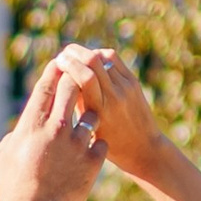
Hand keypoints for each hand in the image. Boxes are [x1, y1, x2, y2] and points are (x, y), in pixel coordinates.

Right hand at [0, 58, 105, 200]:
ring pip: (92, 114)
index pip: (45, 87)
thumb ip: (10, 140)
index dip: (54, 71)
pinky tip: (93, 151)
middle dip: (76, 79)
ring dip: (90, 115)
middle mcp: (56, 128)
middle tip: (79, 79)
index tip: (59, 63)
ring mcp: (76, 143)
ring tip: (87, 122)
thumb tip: (16, 134)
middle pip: (72, 89)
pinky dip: (97, 145)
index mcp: (32, 124)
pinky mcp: (92, 161)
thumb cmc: (11, 188)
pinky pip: (100, 142)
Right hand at [50, 46, 164, 178]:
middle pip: (92, 61)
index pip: (84, 77)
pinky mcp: (133, 82)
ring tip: (74, 56)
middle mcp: (114, 95)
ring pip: (102, 56)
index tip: (56, 63)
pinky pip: (113, 59)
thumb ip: (77, 103)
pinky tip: (90, 60)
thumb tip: (63, 77)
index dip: (68, 64)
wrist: (144, 148)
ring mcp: (126, 86)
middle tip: (62, 55)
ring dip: (85, 52)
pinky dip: (99, 55)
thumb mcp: (88, 127)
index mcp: (100, 110)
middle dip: (73, 53)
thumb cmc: (110, 143)